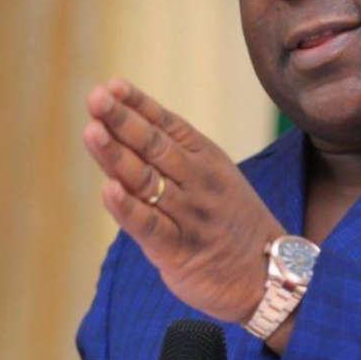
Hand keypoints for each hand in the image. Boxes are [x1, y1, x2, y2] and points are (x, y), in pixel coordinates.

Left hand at [82, 78, 285, 323]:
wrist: (268, 275)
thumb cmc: (229, 221)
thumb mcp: (213, 177)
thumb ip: (174, 156)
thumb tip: (127, 124)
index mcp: (206, 158)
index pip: (167, 125)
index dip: (139, 104)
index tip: (111, 84)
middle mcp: (197, 181)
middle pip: (154, 146)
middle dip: (122, 120)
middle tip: (96, 98)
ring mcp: (189, 215)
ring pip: (147, 181)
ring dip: (117, 156)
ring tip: (92, 131)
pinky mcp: (179, 251)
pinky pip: (150, 226)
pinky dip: (128, 209)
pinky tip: (108, 190)